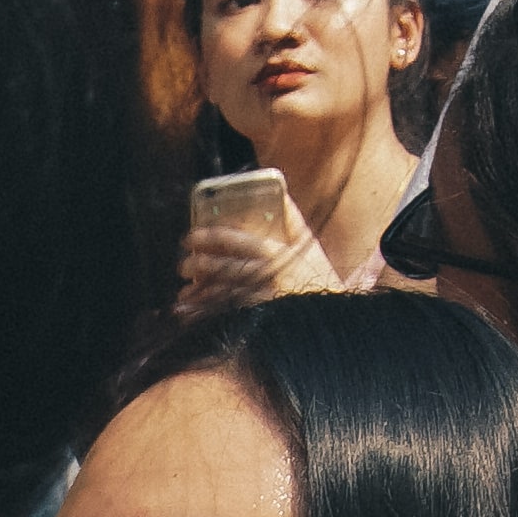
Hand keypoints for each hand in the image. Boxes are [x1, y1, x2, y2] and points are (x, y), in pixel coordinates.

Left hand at [177, 203, 326, 315]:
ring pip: (219, 294)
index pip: (234, 241)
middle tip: (184, 264)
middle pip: (221, 267)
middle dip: (197, 264)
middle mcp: (264, 277)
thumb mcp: (310, 247)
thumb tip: (281, 194)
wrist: (333, 319)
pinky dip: (203, 315)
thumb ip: (293, 221)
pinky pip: (223, 316)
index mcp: (275, 254)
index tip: (191, 236)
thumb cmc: (319, 279)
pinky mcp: (256, 321)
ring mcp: (259, 301)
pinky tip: (191, 314)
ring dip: (197, 293)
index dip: (208, 236)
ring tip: (185, 292)